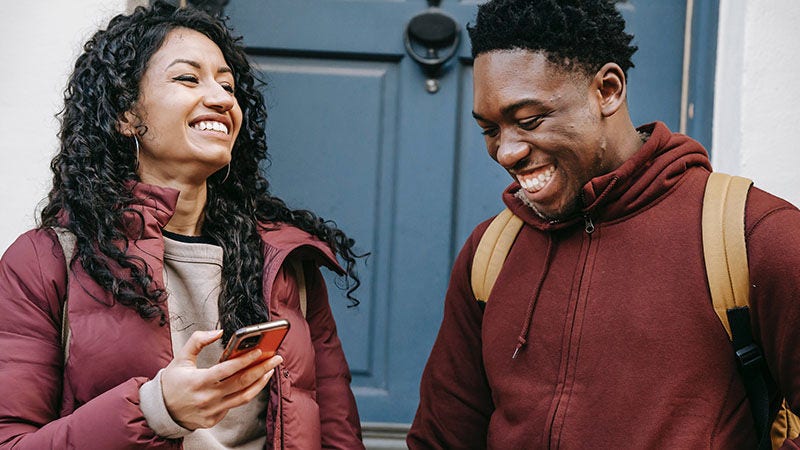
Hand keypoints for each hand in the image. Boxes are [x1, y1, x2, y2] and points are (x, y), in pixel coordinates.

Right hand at [160, 329, 282, 429]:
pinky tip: (253, 382)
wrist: (161, 410)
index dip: (245, 360)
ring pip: (244, 397)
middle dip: (262, 369)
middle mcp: (208, 398)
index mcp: (199, 381)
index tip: (259, 351)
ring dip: (260, 383)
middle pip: (242, 383)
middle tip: (276, 358)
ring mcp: (212, 411)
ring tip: (270, 370)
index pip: (228, 370)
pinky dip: (245, 393)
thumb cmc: (172, 382)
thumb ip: (198, 341)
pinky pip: (234, 405)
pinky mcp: (214, 420)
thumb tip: (218, 332)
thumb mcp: (181, 358)